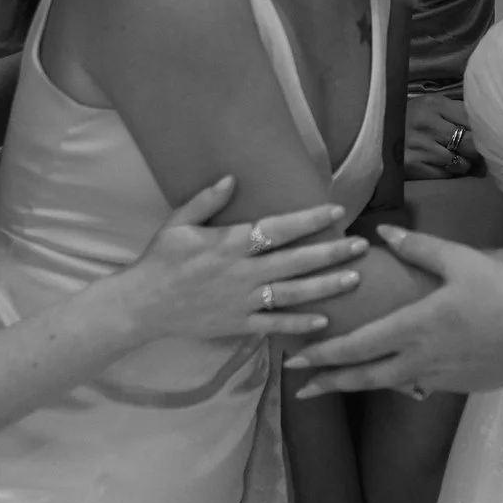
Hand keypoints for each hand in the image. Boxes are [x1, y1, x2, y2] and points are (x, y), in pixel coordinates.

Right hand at [113, 177, 369, 344]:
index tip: (336, 212)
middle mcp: (242, 273)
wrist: (141, 305)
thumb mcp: (178, 223)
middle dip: (332, 253)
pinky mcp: (238, 325)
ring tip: (355, 278)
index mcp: (230, 244)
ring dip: (326, 286)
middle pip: (296, 261)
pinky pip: (274, 325)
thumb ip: (207, 200)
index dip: (309, 220)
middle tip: (361, 245)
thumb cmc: (160, 260)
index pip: (279, 229)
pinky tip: (324, 319)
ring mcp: (242, 301)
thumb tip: (232, 178)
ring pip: (293, 293)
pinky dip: (299, 323)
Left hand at [289, 226, 502, 399]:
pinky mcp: (453, 387)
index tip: (295, 359)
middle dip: (326, 381)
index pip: (355, 346)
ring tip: (333, 386)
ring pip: (385, 385)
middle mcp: (417, 359)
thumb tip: (382, 232)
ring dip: (355, 385)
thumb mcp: (460, 261)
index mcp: (412, 327)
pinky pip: (414, 385)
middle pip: (361, 376)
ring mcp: (435, 378)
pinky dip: (393, 382)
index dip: (322, 354)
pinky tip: (389, 376)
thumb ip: (419, 247)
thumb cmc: (501, 293)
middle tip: (298, 387)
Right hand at [403, 93, 479, 180]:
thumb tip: (487, 127)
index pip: (472, 120)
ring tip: (454, 157)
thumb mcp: (431, 105)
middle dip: (476, 150)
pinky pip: (445, 175)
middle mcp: (426, 124)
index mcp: (434, 105)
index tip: (484, 136)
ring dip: (462, 164)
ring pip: (460, 163)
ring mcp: (419, 147)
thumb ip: (457, 112)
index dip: (482, 131)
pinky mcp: (412, 166)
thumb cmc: (410, 117)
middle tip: (473, 151)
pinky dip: (447, 173)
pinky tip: (440, 165)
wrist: (374, 130)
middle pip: (470, 144)